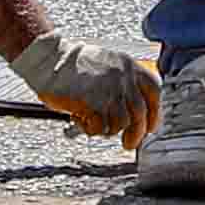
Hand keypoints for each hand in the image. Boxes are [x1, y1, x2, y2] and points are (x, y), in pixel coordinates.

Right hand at [9, 27, 160, 146]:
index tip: (150, 127)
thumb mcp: (109, 64)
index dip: (154, 113)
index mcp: (129, 66)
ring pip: (122, 122)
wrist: (50, 60)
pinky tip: (84, 122)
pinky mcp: (92, 102)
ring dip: (110, 130)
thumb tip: (137, 111)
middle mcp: (123, 78)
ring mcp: (108, 90)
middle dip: (137, 133)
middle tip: (129, 143)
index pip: (154, 92)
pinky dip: (93, 130)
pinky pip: (100, 126)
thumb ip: (124, 83)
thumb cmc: (76, 65)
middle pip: (140, 113)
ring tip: (97, 126)